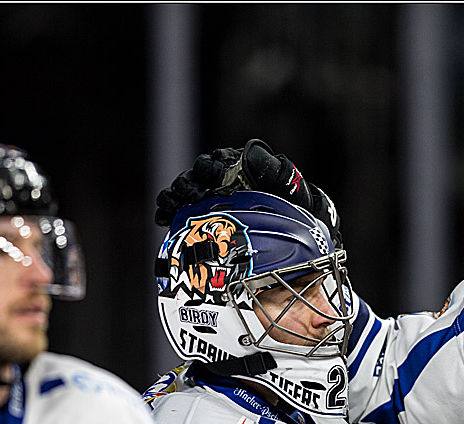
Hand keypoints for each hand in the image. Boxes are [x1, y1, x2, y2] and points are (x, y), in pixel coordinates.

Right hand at [154, 139, 340, 245]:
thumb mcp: (291, 187)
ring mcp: (209, 200)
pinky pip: (179, 211)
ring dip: (176, 197)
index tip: (213, 174)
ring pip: (184, 191)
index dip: (212, 167)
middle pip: (197, 176)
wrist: (299, 231)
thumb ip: (275, 170)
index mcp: (240, 169)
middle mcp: (222, 181)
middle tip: (192, 195)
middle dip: (190, 184)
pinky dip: (169, 212)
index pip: (219, 162)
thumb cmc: (295, 206)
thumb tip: (252, 152)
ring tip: (171, 206)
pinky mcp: (200, 218)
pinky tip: (164, 220)